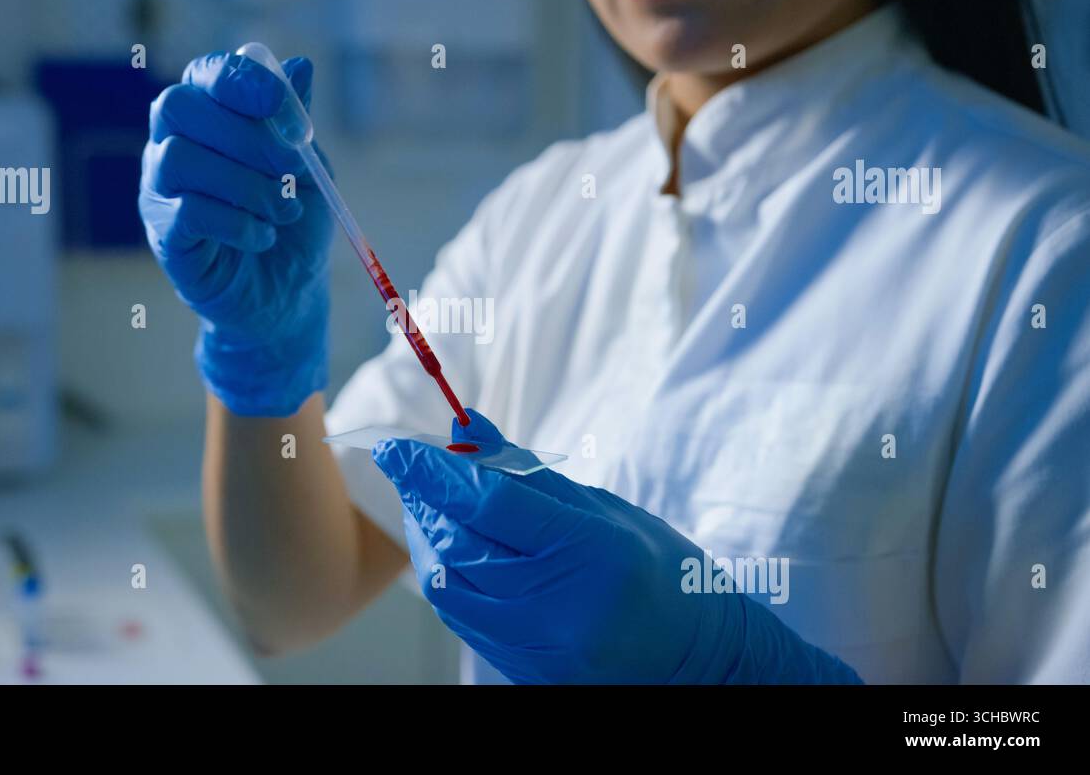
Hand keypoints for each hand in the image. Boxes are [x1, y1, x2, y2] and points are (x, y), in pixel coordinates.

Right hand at [140, 50, 332, 415]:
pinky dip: (236, 222)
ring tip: (282, 212)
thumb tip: (300, 68)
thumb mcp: (308, 168)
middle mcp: (172, 146)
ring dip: (245, 184)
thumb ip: (295, 122)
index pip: (204, 75)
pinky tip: (262, 236)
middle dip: (243, 134)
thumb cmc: (292, 223)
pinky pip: (187, 213)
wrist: (287, 294)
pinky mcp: (164, 236)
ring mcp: (160, 191)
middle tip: (291, 170)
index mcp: (209, 119)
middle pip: (177, 106)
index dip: (238, 81)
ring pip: (179, 159)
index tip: (281, 106)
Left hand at [371, 410, 861, 683]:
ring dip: (427, 536)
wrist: (699, 660)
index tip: (395, 446)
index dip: (432, 471)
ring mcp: (537, 644)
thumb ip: (528, 473)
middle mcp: (557, 603)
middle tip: (410, 467)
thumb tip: (465, 425)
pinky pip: (461, 617)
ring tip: (428, 504)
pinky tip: (448, 548)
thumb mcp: (604, 511)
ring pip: (449, 583)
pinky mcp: (523, 669)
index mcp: (588, 550)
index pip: (488, 503)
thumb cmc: (660, 573)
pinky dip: (445, 574)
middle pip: (459, 542)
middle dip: (423, 499)